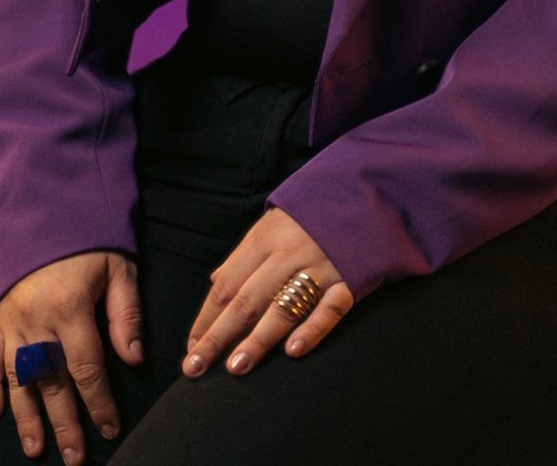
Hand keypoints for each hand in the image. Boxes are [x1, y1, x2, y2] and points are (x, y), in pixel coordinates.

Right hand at [0, 250, 143, 461]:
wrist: (46, 211)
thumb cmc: (90, 242)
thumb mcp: (118, 268)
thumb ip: (126, 314)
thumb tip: (134, 360)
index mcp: (69, 307)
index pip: (86, 368)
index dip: (99, 403)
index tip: (109, 430)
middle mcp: (35, 319)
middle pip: (51, 382)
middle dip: (64, 423)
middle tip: (75, 459)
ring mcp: (12, 320)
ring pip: (17, 378)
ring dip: (26, 416)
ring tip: (35, 449)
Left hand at [181, 206, 354, 379]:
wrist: (366, 189)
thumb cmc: (312, 213)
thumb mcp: (273, 222)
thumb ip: (245, 254)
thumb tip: (215, 282)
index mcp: (265, 238)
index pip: (227, 285)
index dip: (206, 318)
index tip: (191, 349)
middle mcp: (288, 253)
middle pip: (246, 300)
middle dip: (218, 337)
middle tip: (195, 368)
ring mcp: (320, 266)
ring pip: (283, 307)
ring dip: (258, 340)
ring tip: (236, 368)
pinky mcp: (351, 278)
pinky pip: (331, 307)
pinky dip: (313, 329)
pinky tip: (293, 351)